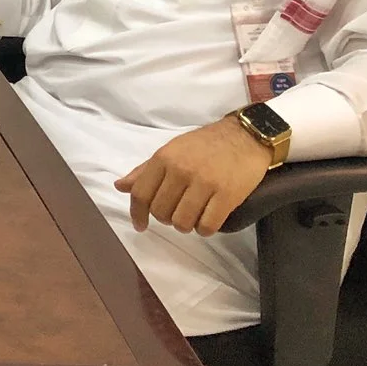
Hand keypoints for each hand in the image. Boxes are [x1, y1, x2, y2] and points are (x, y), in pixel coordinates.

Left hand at [114, 118, 274, 235]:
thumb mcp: (171, 150)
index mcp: (164, 158)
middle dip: (166, 218)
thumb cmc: (205, 145)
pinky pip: (207, 226)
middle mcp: (181, 170)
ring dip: (186, 225)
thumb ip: (145, 170)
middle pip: (161, 212)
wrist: (245, 136)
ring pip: (182, 222)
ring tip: (193, 215)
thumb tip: (120, 186)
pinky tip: (208, 220)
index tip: (140, 225)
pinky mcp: (227, 196)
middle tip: (177, 212)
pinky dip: (205, 229)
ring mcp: (205, 183)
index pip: (141, 194)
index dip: (137, 214)